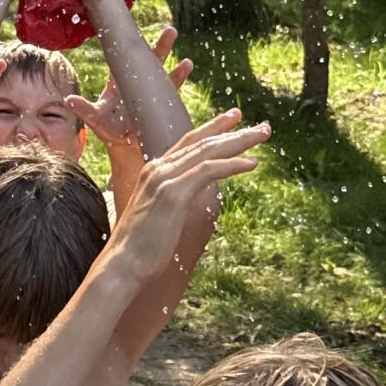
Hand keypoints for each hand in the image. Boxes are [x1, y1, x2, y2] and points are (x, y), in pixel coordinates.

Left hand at [68, 25, 192, 211]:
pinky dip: (179, 75)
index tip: (128, 30)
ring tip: (182, 49)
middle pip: (147, 61)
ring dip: (172, 59)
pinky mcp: (162, 103)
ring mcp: (151, 93)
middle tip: (169, 31)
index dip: (124, 45)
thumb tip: (67, 99)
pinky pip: (173, 88)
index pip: (121, 60)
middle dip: (159, 46)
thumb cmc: (110, 132)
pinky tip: (187, 64)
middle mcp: (136, 84)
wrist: (128, 150)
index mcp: (118, 84)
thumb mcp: (96, 120)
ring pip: (163, 71)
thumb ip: (83, 109)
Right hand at [106, 108, 268, 281]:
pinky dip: (232, 164)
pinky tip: (251, 162)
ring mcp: (164, 179)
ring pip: (207, 151)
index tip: (234, 120)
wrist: (122, 265)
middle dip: (233, 131)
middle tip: (261, 127)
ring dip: (239, 141)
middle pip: (201, 141)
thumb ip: (174, 201)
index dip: (212, 129)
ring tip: (263, 135)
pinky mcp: (173, 194)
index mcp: (154, 172)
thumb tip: (190, 201)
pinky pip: (208, 170)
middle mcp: (158, 169)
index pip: (188, 142)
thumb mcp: (159, 216)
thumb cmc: (140, 248)